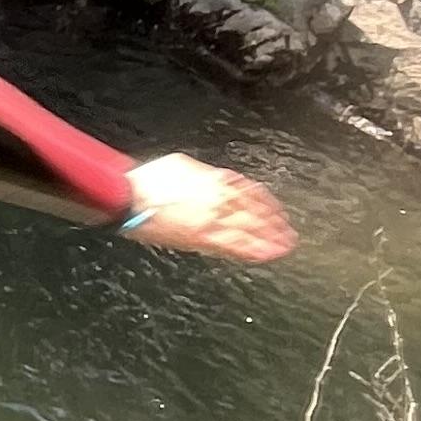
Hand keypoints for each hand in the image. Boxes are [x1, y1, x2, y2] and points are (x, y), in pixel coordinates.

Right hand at [126, 154, 296, 262]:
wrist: (131, 196)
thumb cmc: (149, 179)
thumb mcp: (183, 165)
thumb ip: (207, 174)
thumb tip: (218, 178)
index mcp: (216, 180)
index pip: (252, 194)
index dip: (269, 205)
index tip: (279, 213)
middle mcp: (220, 200)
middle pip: (256, 214)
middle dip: (275, 225)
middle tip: (289, 234)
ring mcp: (213, 220)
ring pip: (250, 231)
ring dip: (270, 239)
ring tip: (284, 247)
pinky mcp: (201, 238)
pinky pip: (233, 246)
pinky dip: (251, 251)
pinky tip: (265, 256)